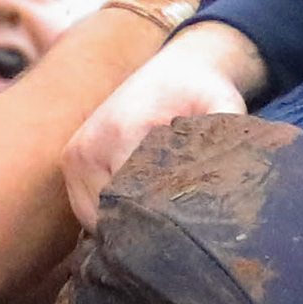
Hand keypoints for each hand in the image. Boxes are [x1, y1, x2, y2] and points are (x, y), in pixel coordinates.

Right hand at [64, 20, 263, 227]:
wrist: (174, 67)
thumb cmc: (201, 90)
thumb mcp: (223, 106)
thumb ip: (226, 136)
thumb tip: (231, 176)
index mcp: (125, 133)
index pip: (134, 204)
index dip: (162, 226)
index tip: (188, 232)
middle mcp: (90, 146)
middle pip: (112, 216)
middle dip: (144, 230)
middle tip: (178, 236)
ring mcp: (74, 155)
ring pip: (95, 218)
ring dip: (124, 226)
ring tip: (160, 224)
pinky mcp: (70, 159)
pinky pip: (85, 209)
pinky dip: (109, 218)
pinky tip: (140, 214)